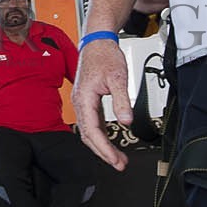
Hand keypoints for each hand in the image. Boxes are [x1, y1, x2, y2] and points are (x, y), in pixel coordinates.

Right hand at [71, 40, 130, 171]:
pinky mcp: (87, 101)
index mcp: (84, 98)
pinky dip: (101, 136)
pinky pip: (92, 123)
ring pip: (89, 131)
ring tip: (117, 158)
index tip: (115, 159)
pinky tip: (110, 142)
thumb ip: (122, 101)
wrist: (97, 41)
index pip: (92, 131)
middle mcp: (80, 102)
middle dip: (103, 153)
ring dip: (102, 146)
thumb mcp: (118, 78)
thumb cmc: (104, 56)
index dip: (103, 148)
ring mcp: (82, 102)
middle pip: (88, 136)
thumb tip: (126, 121)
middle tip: (119, 164)